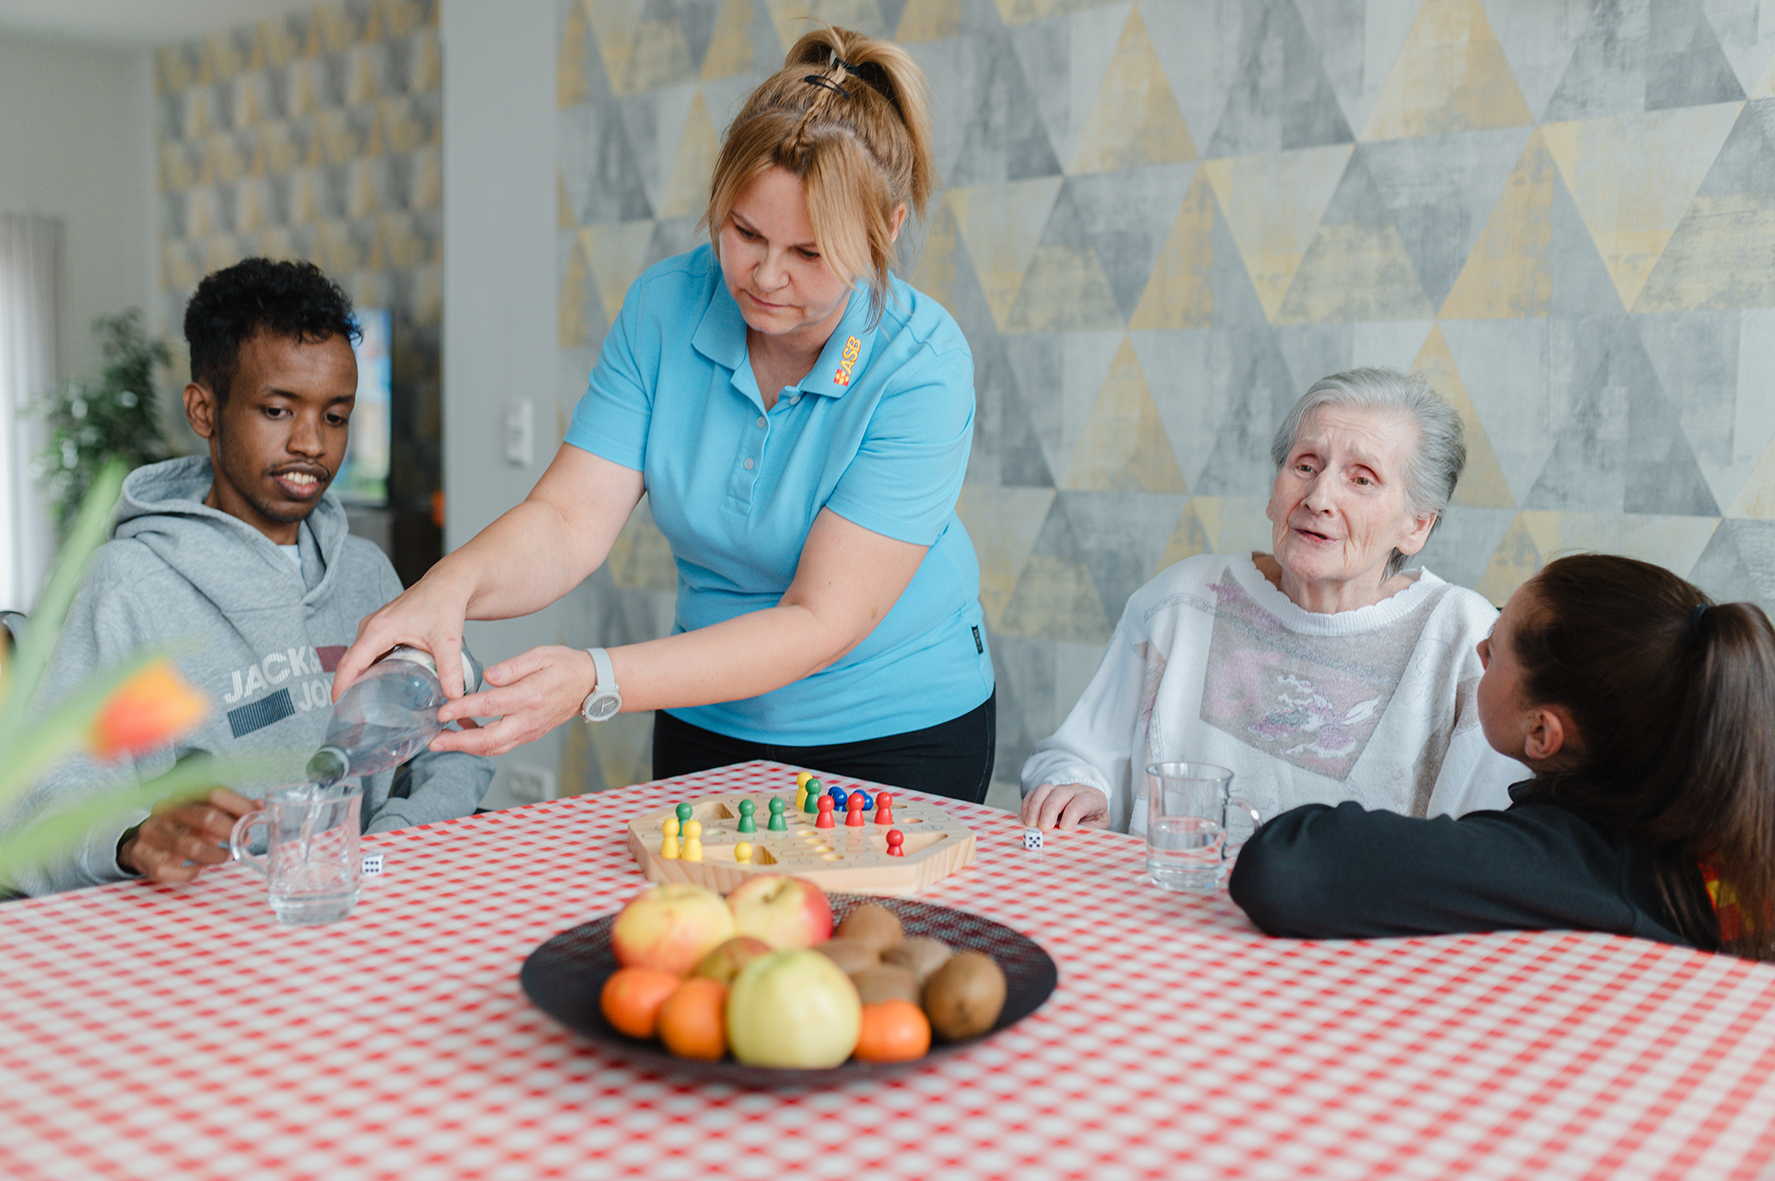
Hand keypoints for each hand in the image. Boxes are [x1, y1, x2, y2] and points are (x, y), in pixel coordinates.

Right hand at [117, 787, 258, 883]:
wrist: (142, 841)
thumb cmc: (183, 828)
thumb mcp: (207, 814)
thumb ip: (233, 811)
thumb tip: (261, 808)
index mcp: (183, 795)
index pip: (215, 793)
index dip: (240, 805)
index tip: (257, 817)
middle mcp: (165, 810)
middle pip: (205, 816)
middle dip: (230, 832)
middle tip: (242, 842)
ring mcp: (151, 832)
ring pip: (188, 846)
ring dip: (214, 856)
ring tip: (225, 858)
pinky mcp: (141, 854)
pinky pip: (168, 869)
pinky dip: (189, 873)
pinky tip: (200, 869)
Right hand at [333, 573, 474, 701]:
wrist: (450, 583)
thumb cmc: (445, 602)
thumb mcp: (448, 639)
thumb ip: (450, 669)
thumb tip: (453, 697)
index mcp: (379, 629)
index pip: (351, 663)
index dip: (341, 686)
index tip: (338, 707)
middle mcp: (371, 627)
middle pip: (351, 663)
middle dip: (347, 689)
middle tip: (352, 716)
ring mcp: (375, 627)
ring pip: (359, 659)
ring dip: (357, 680)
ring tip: (362, 708)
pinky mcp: (383, 630)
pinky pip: (368, 653)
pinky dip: (368, 670)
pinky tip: (377, 687)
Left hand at [429, 645, 596, 756]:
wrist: (590, 685)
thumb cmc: (566, 666)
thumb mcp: (541, 655)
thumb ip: (513, 666)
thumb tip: (489, 675)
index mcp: (530, 696)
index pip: (490, 706)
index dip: (463, 710)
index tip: (443, 711)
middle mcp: (529, 719)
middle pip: (489, 739)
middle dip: (458, 743)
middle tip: (434, 741)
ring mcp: (530, 730)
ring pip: (494, 747)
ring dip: (466, 748)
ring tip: (443, 741)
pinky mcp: (529, 734)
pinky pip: (501, 745)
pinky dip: (480, 744)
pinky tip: (465, 733)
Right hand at [1021, 782, 1110, 830]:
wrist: (1089, 812)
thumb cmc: (1092, 822)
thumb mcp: (1096, 829)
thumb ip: (1086, 833)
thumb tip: (1071, 842)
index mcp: (1093, 799)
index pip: (1083, 801)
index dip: (1072, 813)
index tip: (1065, 827)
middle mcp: (1076, 790)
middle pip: (1061, 793)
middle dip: (1050, 810)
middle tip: (1043, 827)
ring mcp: (1059, 789)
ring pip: (1044, 789)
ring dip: (1035, 806)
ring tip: (1031, 824)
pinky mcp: (1046, 792)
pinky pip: (1033, 793)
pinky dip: (1027, 805)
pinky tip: (1025, 819)